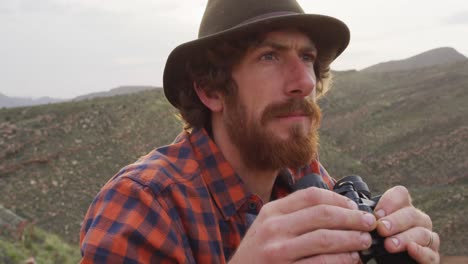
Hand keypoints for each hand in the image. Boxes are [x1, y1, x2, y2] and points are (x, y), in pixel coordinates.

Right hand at [229, 187, 376, 263]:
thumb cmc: (257, 255)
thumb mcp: (267, 228)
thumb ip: (293, 217)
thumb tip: (335, 211)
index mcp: (272, 211)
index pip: (311, 196)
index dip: (339, 200)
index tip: (355, 207)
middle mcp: (273, 227)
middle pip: (322, 214)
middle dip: (352, 218)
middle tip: (369, 223)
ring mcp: (278, 250)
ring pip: (325, 238)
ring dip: (352, 239)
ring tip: (365, 241)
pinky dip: (341, 260)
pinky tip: (351, 259)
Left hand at [374, 186, 439, 263]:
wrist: (385, 262)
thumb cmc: (377, 244)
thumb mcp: (370, 229)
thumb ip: (369, 220)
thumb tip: (359, 214)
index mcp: (402, 209)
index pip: (400, 194)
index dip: (389, 202)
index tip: (376, 214)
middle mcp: (418, 221)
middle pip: (411, 214)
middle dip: (395, 221)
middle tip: (381, 229)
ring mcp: (427, 239)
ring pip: (422, 233)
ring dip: (405, 238)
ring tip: (389, 245)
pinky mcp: (431, 257)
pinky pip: (430, 254)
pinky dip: (421, 251)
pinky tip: (411, 248)